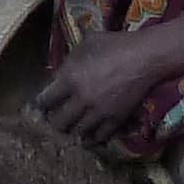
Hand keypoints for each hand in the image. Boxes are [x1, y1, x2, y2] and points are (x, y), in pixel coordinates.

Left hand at [32, 19, 183, 143]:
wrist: (145, 57)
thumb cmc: (114, 45)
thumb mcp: (85, 45)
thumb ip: (69, 61)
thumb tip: (60, 75)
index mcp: (69, 78)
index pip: (45, 100)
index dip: (39, 106)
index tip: (39, 108)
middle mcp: (81, 99)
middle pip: (58, 122)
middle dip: (53, 123)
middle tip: (53, 122)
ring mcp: (99, 112)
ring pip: (78, 133)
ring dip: (72, 132)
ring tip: (70, 132)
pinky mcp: (116, 119)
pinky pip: (100, 136)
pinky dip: (93, 138)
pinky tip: (89, 138)